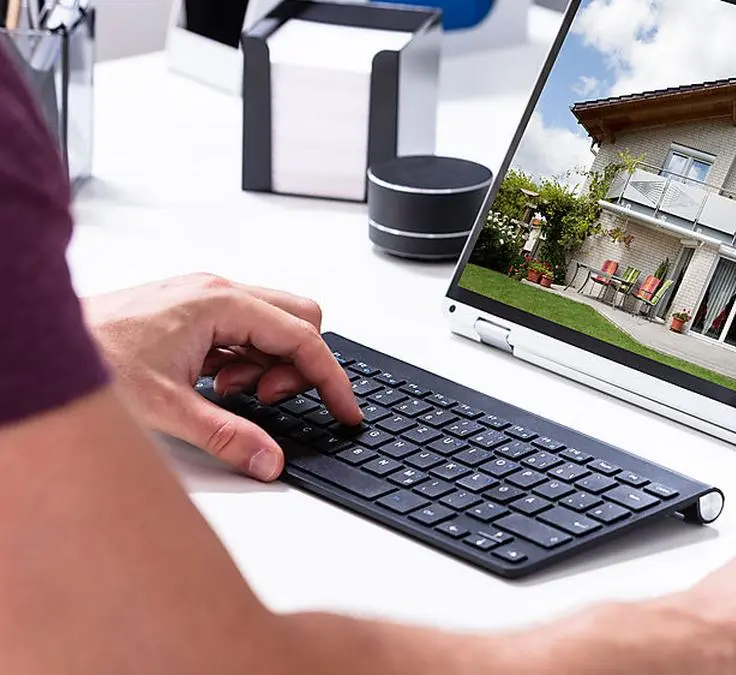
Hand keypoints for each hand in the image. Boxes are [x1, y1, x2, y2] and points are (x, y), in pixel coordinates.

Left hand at [84, 274, 361, 479]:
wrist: (38, 344)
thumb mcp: (165, 408)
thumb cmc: (90, 357)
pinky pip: (244, 332)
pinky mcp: (192, 311)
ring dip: (266, 366)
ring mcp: (204, 298)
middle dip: (297, 366)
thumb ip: (226, 436)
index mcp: (220, 303)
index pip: (302, 338)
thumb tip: (269, 460)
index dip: (331, 379)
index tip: (346, 411)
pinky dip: (243, 362)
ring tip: (229, 395)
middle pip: (298, 320)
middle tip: (269, 402)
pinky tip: (213, 385)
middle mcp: (217, 291)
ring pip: (272, 327)